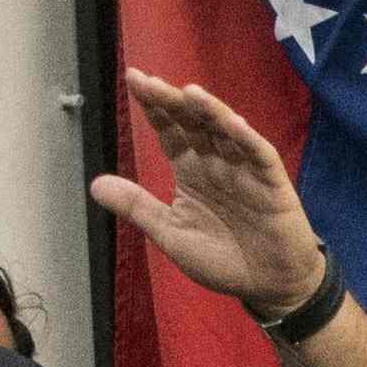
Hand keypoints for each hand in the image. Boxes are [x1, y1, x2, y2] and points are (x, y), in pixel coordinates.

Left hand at [95, 70, 332, 311]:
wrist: (269, 285)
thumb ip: (137, 207)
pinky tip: (233, 124)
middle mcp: (216, 162)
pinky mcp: (271, 182)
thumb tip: (95, 184)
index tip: (134, 82)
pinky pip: (259, 155)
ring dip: (209, 112)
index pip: (170, 131)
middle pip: (193, 123)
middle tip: (147, 81)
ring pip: (226, 131)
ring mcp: (244, 169)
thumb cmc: (224, 259)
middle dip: (171, 102)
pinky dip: (247, 139)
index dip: (153, 108)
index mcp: (190, 170)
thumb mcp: (171, 234)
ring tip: (189, 93)